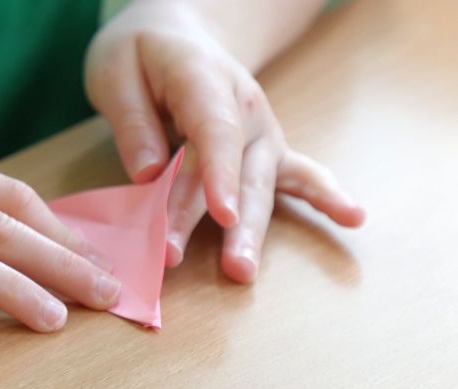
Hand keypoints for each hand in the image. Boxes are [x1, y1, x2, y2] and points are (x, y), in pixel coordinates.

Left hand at [85, 1, 364, 281]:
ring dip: (254, 231)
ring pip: (260, 186)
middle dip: (234, 222)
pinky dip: (326, 196)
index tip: (221, 214)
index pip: (215, 130)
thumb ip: (131, 122)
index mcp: (203, 79)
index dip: (218, 174)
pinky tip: (353, 218)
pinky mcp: (265, 150)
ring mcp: (260, 130)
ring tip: (244, 272)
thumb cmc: (140, 56)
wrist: (175, 34)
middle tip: (230, 268)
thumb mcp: (116, 71)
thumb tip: (147, 174)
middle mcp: (243, 107)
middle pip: (240, 170)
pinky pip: (300, 173)